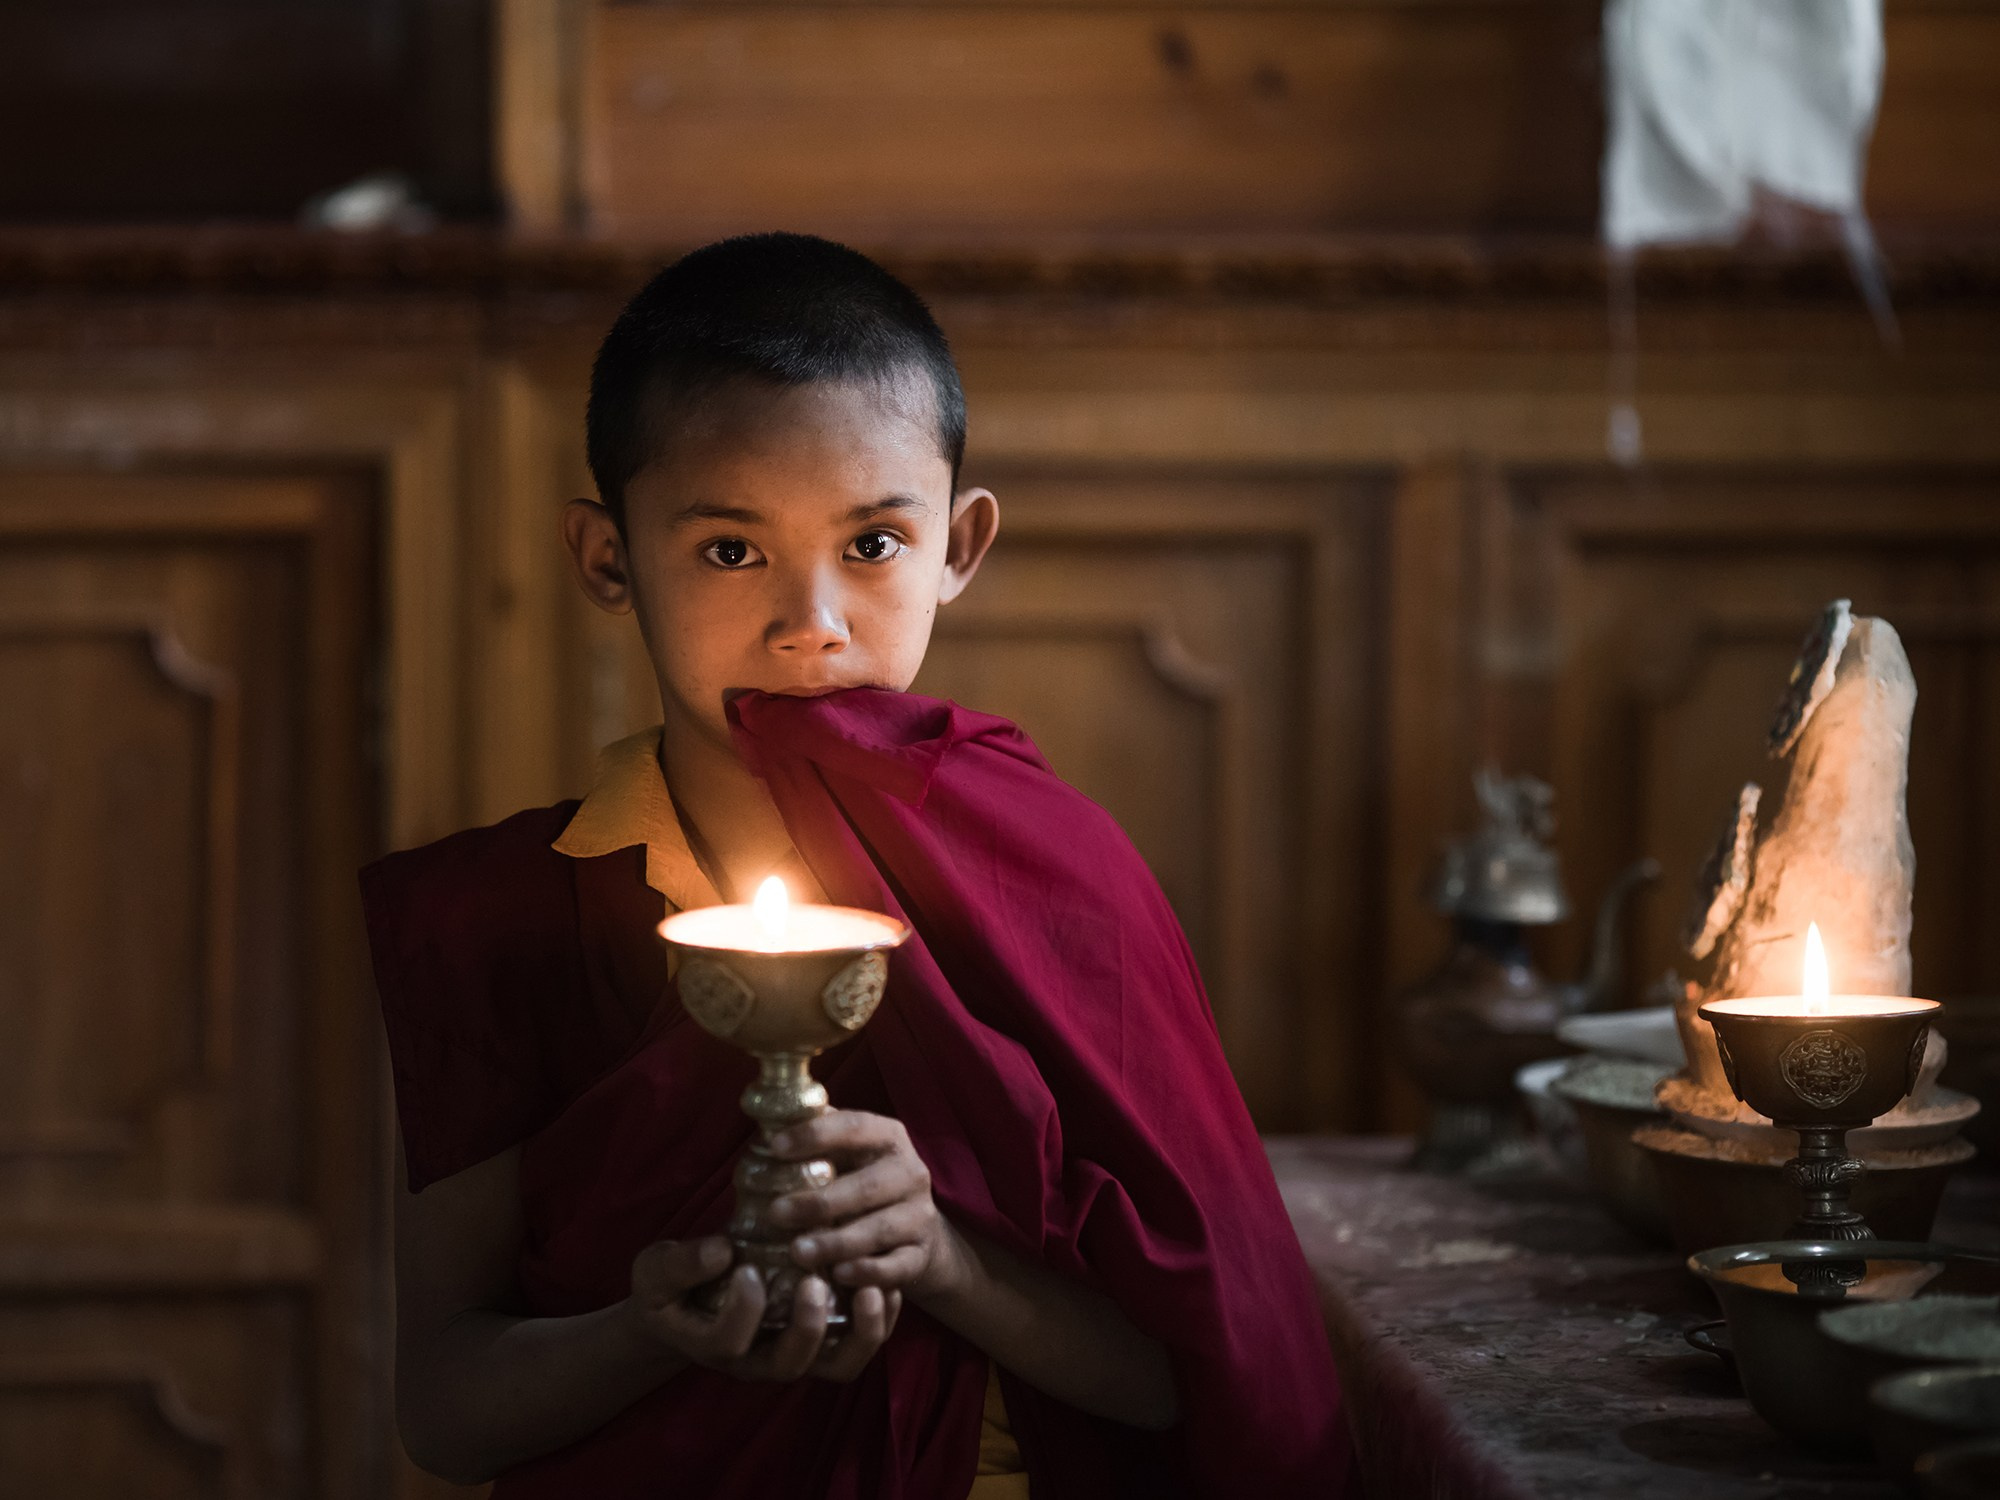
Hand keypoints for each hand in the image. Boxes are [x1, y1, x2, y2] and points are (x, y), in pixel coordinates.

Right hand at [625, 1235, 900, 1383]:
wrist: (690, 1303)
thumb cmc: (672, 1286)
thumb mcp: (657, 1269)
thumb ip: (679, 1264)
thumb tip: (720, 1250)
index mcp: (712, 1344)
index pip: (728, 1343)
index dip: (741, 1310)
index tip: (744, 1266)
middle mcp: (757, 1359)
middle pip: (790, 1364)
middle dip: (807, 1326)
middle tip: (815, 1281)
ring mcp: (794, 1353)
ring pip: (837, 1365)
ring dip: (861, 1331)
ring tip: (872, 1289)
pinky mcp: (824, 1340)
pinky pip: (860, 1345)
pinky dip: (881, 1320)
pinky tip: (887, 1282)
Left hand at [765, 1110, 961, 1303]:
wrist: (912, 1227)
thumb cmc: (860, 1181)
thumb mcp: (846, 1154)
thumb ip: (816, 1138)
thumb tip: (767, 1122)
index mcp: (888, 1137)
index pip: (855, 1127)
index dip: (816, 1135)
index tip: (776, 1148)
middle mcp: (910, 1172)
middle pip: (868, 1186)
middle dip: (819, 1202)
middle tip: (775, 1213)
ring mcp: (919, 1215)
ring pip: (880, 1229)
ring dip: (837, 1242)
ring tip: (797, 1251)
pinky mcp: (920, 1254)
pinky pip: (896, 1266)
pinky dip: (868, 1271)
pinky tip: (838, 1274)